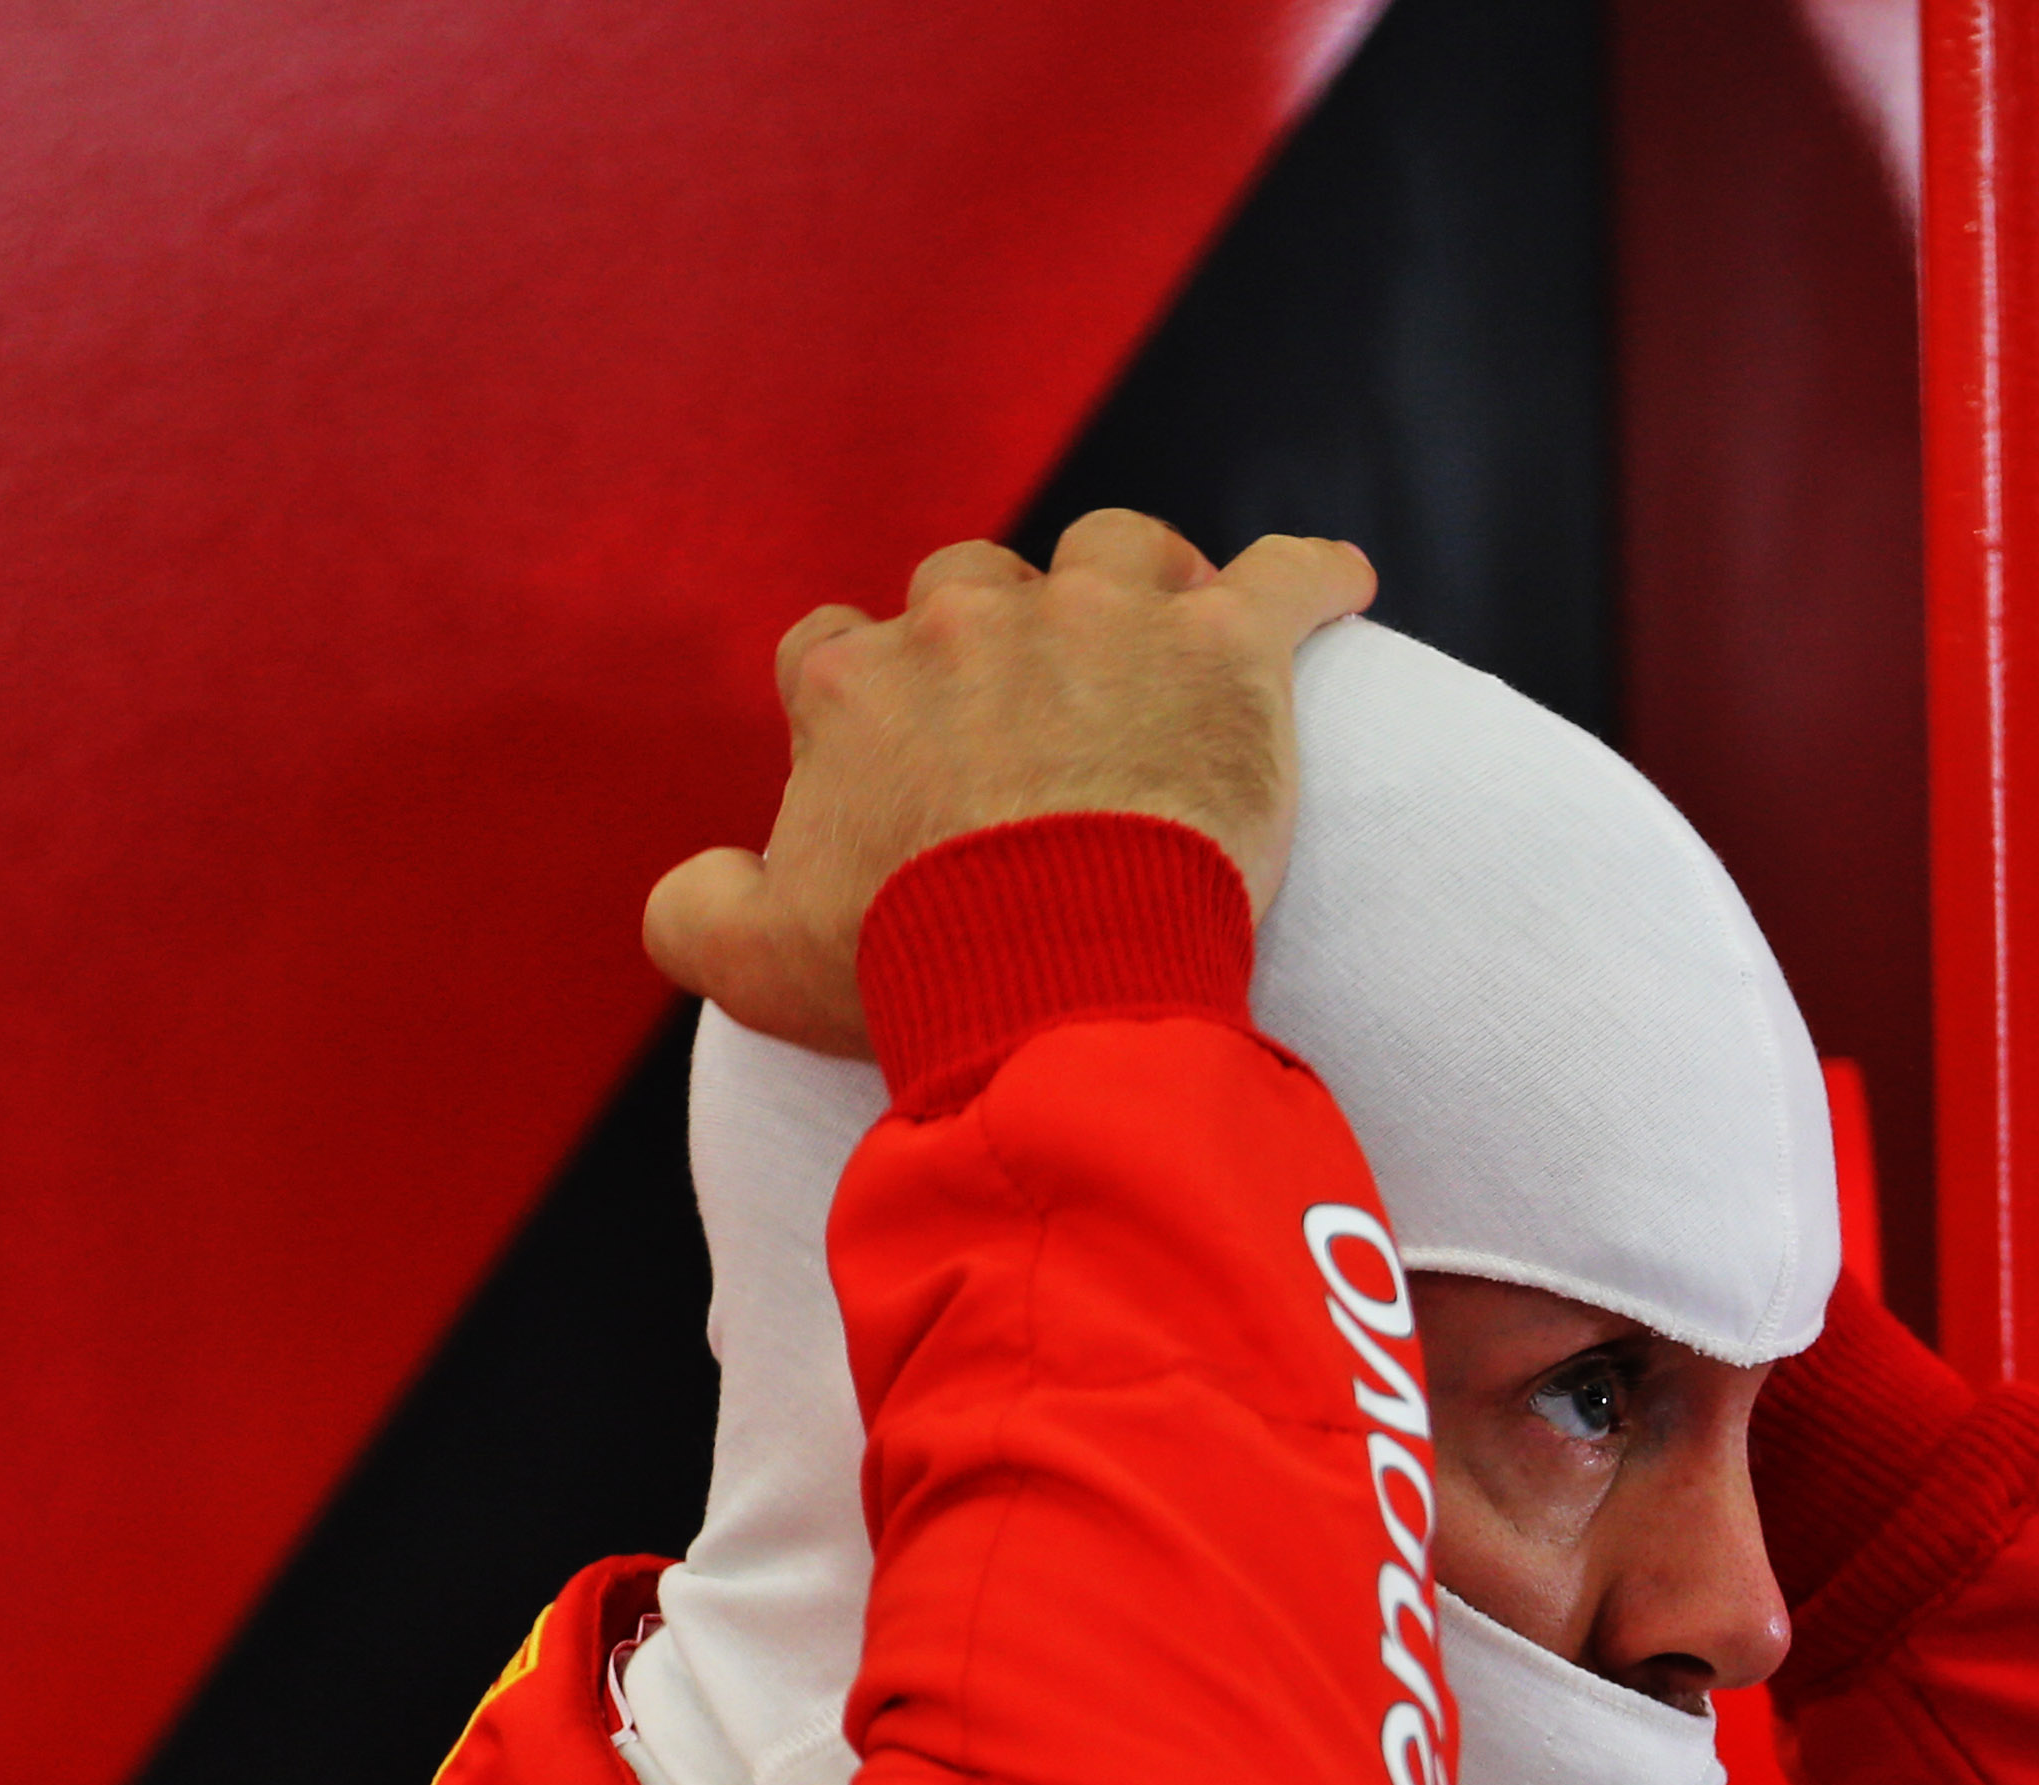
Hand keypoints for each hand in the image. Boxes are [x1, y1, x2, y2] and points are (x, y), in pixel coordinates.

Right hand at [644, 510, 1377, 1058]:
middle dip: (1002, 630)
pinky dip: (1317, 581)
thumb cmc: (910, 973)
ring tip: (1172, 642)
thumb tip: (699, 885)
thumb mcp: (753, 964)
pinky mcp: (1226, 649)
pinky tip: (1343, 590)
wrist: (1058, 982)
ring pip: (1118, 549)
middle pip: (977, 583)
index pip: (842, 646)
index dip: (874, 686)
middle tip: (1049, 714)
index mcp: (859, 684)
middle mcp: (971, 624)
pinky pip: (1288, 579)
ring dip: (1139, 584)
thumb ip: (695, 911)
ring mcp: (1104, 622)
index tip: (915, 743)